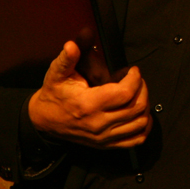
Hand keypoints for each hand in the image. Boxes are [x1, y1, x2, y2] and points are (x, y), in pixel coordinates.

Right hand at [28, 41, 152, 148]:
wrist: (44, 120)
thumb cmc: (54, 94)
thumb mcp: (57, 73)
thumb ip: (67, 58)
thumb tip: (72, 44)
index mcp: (88, 104)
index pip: (125, 93)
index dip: (135, 78)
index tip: (132, 70)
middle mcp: (98, 123)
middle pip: (137, 107)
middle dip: (142, 89)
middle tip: (136, 80)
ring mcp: (104, 136)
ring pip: (139, 123)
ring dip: (145, 106)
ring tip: (137, 94)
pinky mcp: (106, 144)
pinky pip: (136, 139)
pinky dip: (143, 126)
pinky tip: (139, 113)